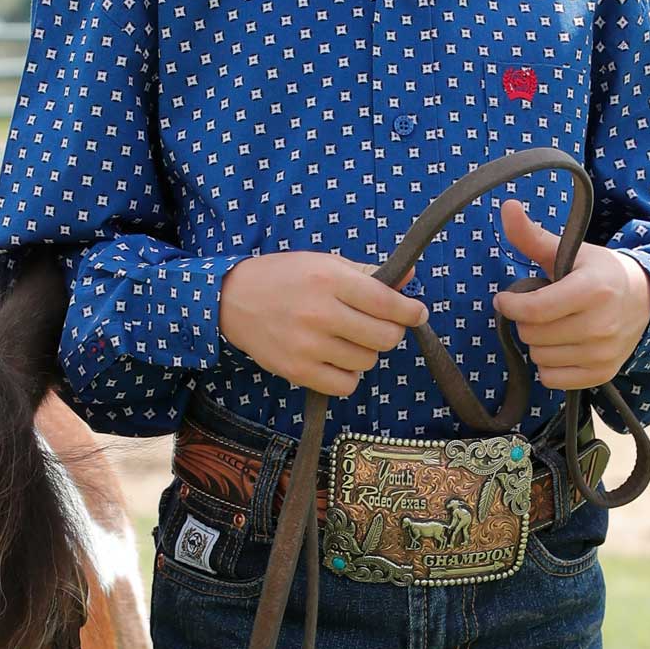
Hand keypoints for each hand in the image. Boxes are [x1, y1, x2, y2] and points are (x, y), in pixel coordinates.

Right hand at [218, 250, 428, 395]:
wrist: (232, 300)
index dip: (410, 311)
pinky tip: (337, 359)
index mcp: (329, 279)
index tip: (417, 313)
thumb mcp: (325, 263)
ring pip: (367, 362)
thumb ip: (368, 273)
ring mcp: (308, 345)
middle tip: (378, 326)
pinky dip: (349, 375)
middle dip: (390, 332)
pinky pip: (345, 385)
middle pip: (384, 338)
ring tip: (348, 339)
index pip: (387, 303)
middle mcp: (320, 313)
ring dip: (366, 352)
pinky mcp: (297, 371)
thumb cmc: (284, 277)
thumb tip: (410, 279)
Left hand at [491, 198, 649, 389]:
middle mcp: (601, 325)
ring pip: (539, 358)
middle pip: (532, 335)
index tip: (506, 298)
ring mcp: (603, 353)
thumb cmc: (597, 272)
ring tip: (554, 325)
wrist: (643, 299)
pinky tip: (561, 346)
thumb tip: (507, 207)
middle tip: (539, 309)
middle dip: (526, 321)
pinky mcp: (602, 374)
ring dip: (537, 343)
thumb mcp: (569, 251)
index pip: (534, 310)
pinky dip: (548, 366)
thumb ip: (533, 236)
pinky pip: (552, 379)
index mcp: (592, 290)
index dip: (510, 305)